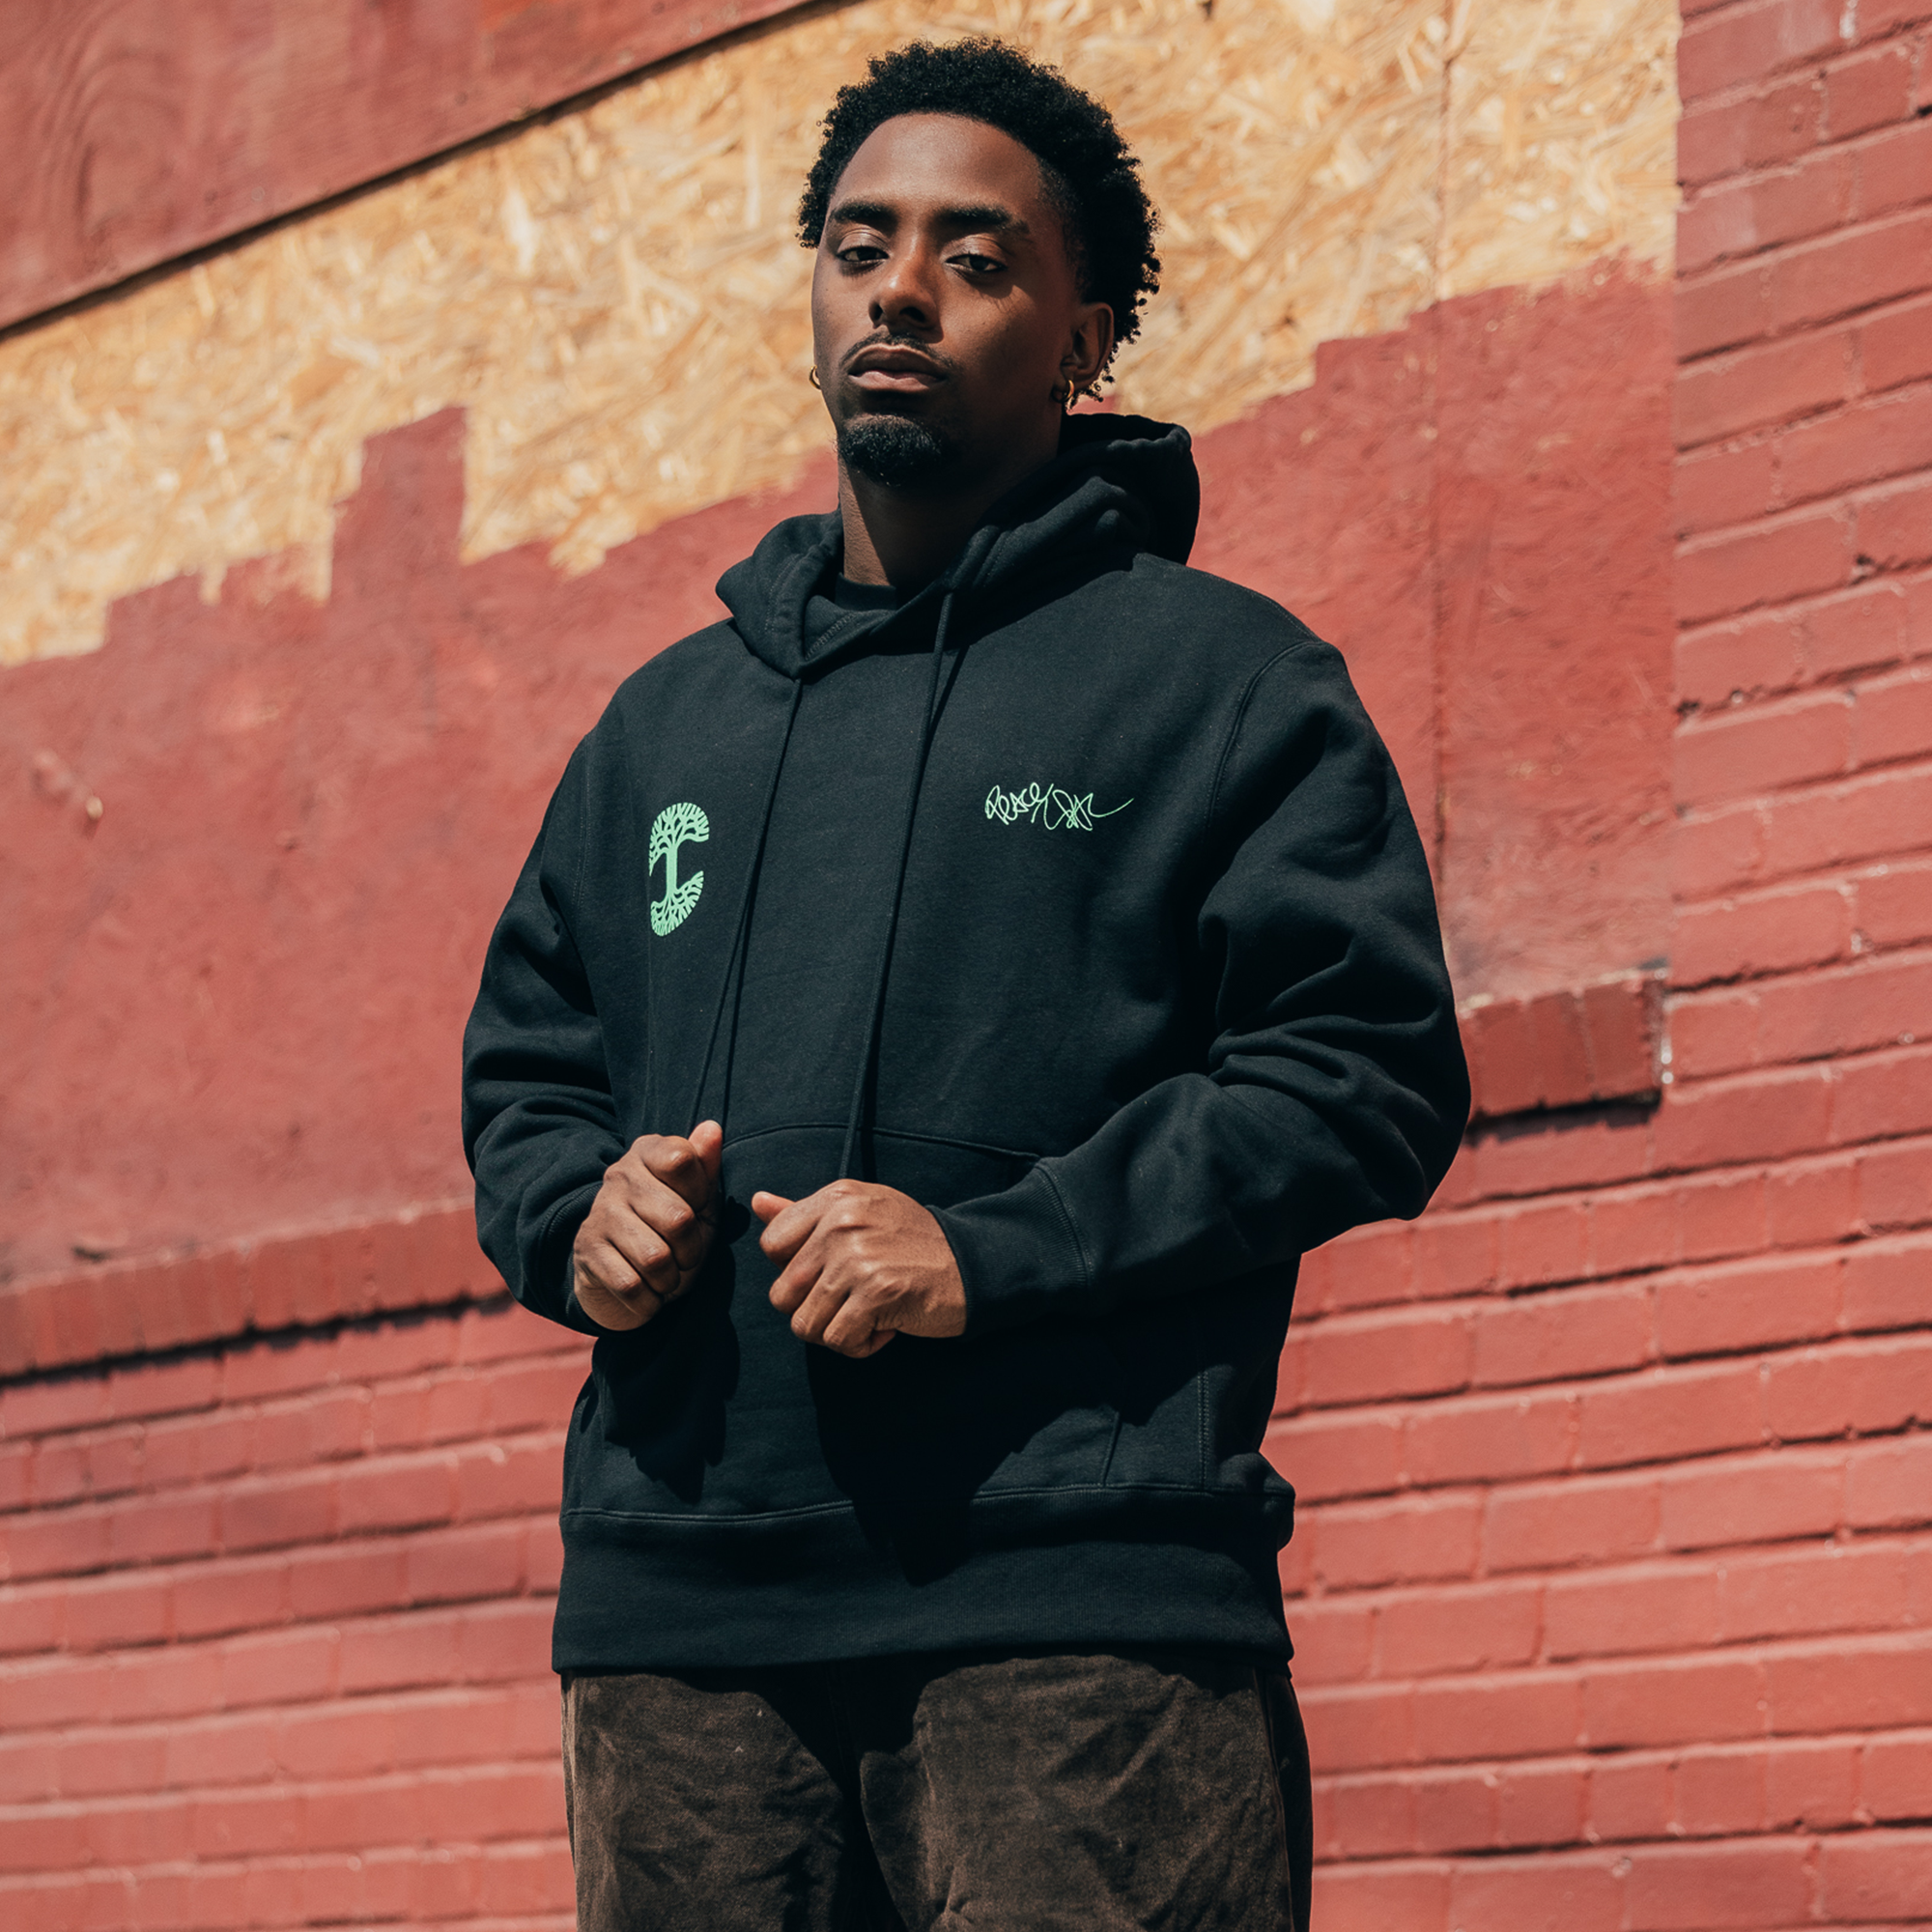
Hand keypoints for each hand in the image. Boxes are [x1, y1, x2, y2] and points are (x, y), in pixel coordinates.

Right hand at [572, 1122, 723, 1330]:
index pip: (682, 1160)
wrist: (623, 1276)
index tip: (695, 1208)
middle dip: (691, 1250)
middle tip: (684, 1255)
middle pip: (678, 1218)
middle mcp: (618, 1176)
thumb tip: (712, 1128)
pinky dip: (649, 1299)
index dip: (700, 1194)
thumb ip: (705, 1166)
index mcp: (647, 1153)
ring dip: (670, 1278)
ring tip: (666, 1274)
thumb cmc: (672, 1232)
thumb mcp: (698, 1200)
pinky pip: (632, 1286)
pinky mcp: (587, 1252)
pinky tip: (646, 1291)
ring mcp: (599, 1214)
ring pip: (656, 1258)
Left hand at [753, 1180, 967, 1358]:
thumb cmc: (911, 1241)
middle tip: (854, 1302)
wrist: (973, 1263)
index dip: (796, 1271)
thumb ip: (804, 1213)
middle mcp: (842, 1223)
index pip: (772, 1245)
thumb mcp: (860, 1211)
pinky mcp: (877, 1293)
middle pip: (782, 1293)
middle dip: (816, 1310)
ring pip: (804, 1324)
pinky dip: (861, 1345)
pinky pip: (837, 1341)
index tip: (833, 1271)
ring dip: (838, 1331)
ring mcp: (858, 1258)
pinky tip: (887, 1327)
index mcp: (835, 1199)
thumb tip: (757, 1202)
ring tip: (870, 1313)